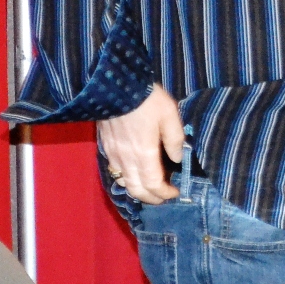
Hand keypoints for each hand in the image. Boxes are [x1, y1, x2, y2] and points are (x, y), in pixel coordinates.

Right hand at [97, 85, 184, 204]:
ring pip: (124, 183)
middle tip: (163, 196)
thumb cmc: (146, 99)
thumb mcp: (169, 115)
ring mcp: (113, 154)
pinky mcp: (106, 147)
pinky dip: (127, 179)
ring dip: (138, 190)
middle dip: (151, 198)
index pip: (153, 185)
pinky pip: (116, 171)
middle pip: (137, 190)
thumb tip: (178, 159)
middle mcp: (126, 159)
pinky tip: (135, 172)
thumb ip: (175, 139)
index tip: (175, 192)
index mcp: (144, 153)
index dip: (164, 193)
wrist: (115, 85)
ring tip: (151, 187)